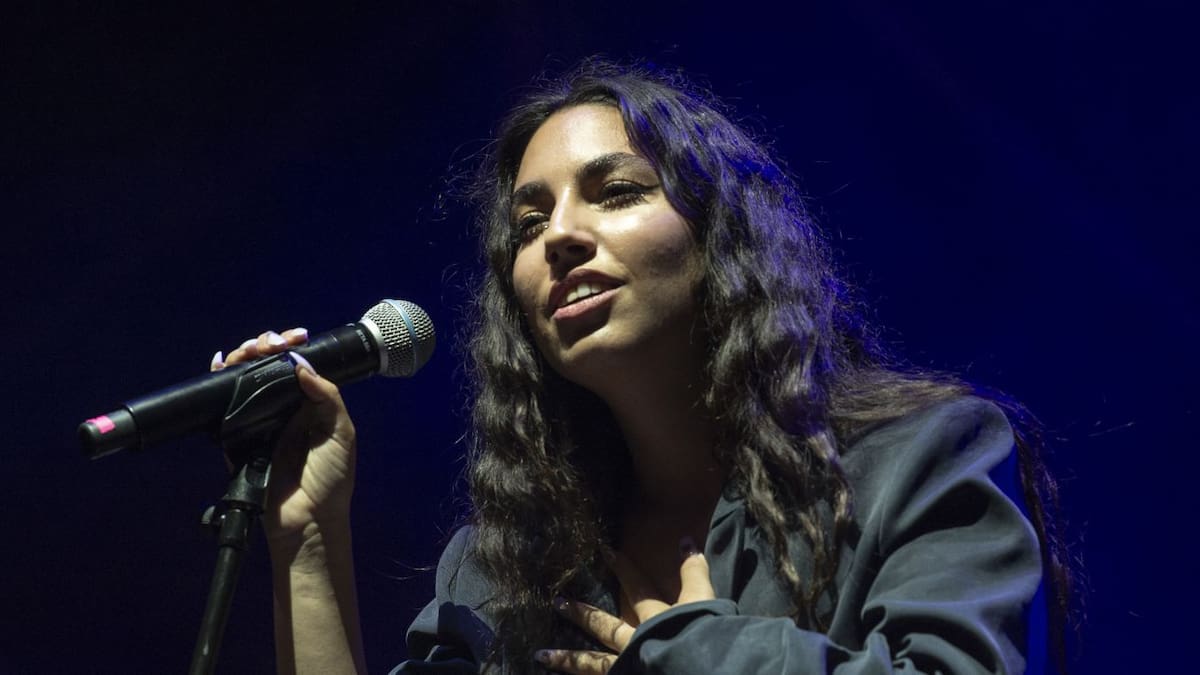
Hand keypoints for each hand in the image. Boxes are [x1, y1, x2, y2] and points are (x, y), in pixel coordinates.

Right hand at [211, 328, 356, 551]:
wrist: (307, 519)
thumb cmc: (333, 479)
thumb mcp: (342, 433)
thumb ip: (327, 396)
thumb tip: (301, 364)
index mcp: (310, 405)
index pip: (295, 366)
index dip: (290, 348)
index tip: (293, 338)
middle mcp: (283, 410)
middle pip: (266, 368)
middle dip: (263, 347)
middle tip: (266, 345)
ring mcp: (259, 423)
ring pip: (243, 381)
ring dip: (242, 358)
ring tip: (246, 351)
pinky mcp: (237, 439)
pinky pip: (223, 408)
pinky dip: (218, 382)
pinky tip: (220, 365)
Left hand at [536, 540, 715, 673]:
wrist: (700, 665)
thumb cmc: (703, 634)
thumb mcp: (704, 599)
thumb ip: (694, 572)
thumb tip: (686, 539)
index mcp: (655, 619)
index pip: (637, 589)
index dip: (622, 567)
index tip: (603, 550)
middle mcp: (635, 642)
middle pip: (603, 625)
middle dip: (579, 612)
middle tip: (555, 601)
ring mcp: (627, 666)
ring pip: (591, 663)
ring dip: (566, 659)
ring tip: (539, 655)